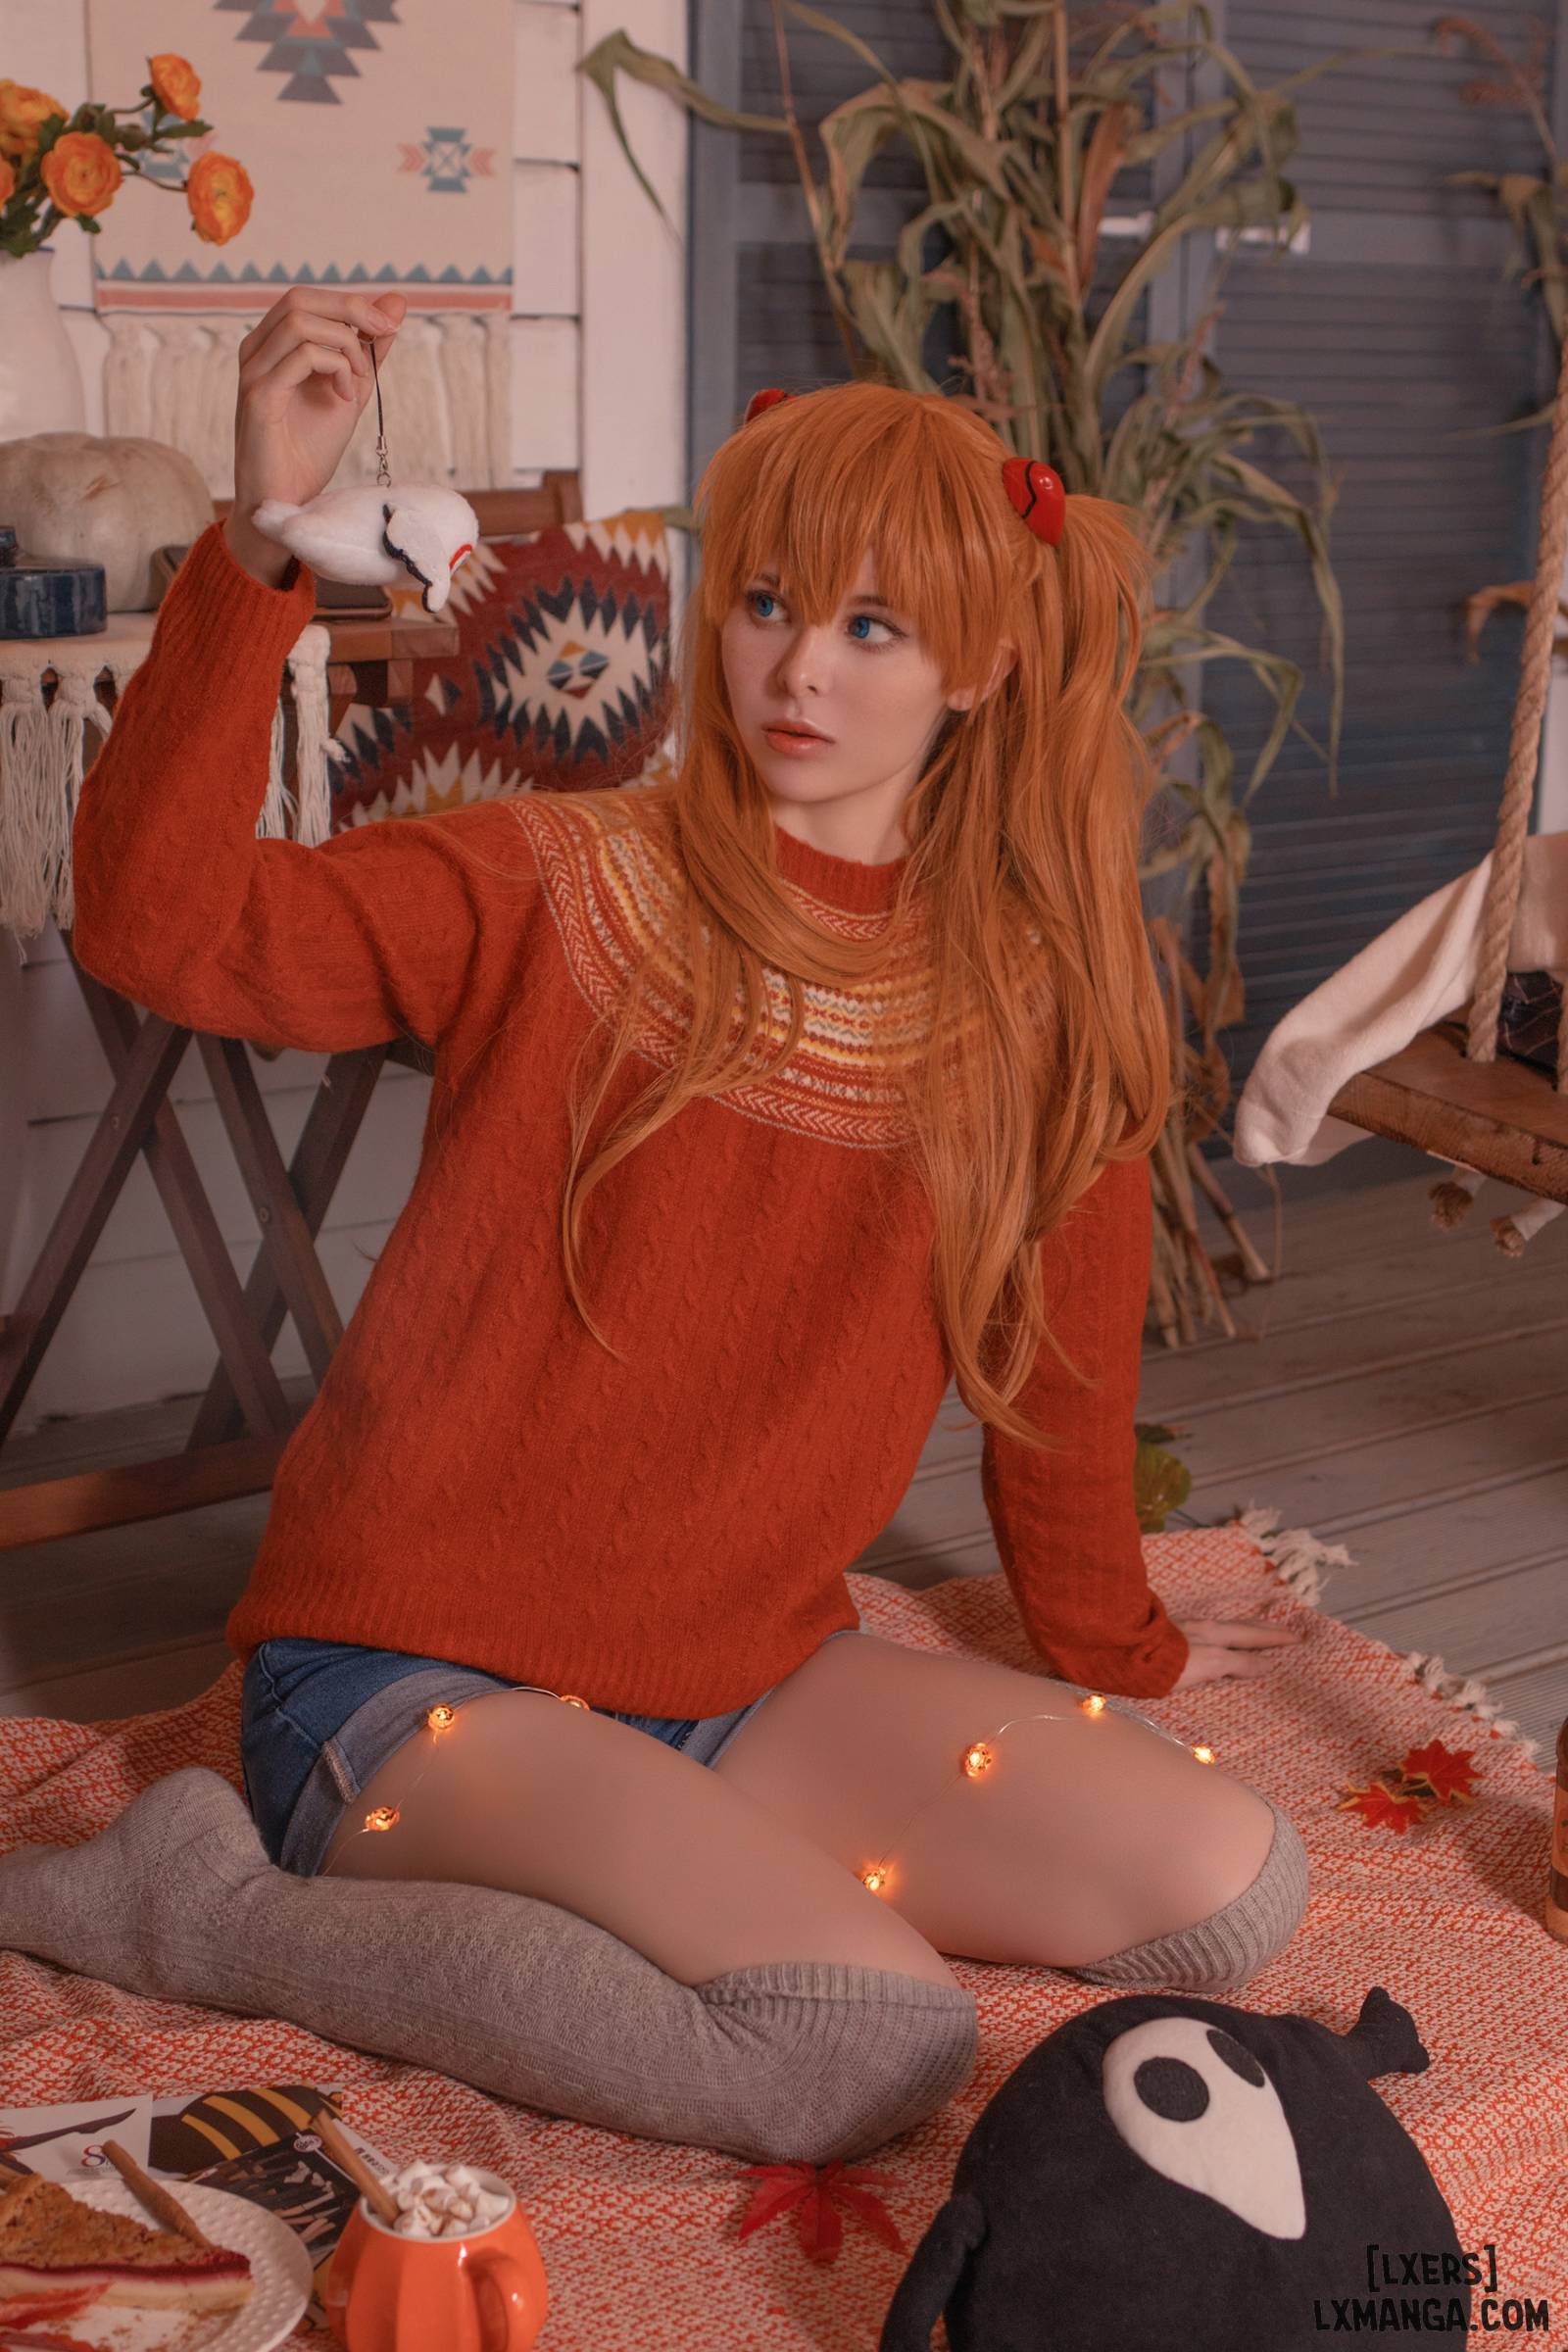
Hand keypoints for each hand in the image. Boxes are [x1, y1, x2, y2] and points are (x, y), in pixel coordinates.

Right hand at [224, 286, 407, 585]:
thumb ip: (368, 350)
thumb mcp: (350, 391)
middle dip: (351, 309)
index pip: (307, 300)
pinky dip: (334, 368)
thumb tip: (395, 303)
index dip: (351, 302)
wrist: (287, 500)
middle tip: (385, 334)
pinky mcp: (259, 395)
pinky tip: (345, 398)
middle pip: (300, 299)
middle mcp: (256, 351)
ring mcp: (254, 371)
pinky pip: (300, 357)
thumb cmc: (310, 450)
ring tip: (360, 380)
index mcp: (272, 346)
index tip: (389, 325)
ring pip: (300, 322)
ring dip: (344, 345)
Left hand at [1172, 1617, 1303, 1687]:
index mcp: (1214, 1634)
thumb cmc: (1170, 1662)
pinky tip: (1216, 1640)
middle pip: (1239, 1627)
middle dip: (1263, 1629)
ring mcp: (1185, 1631)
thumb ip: (1237, 1662)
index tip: (1296, 1636)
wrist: (1127, 1653)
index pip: (1251, 1635)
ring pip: (1222, 1629)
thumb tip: (1266, 1663)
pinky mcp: (1170, 1638)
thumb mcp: (1210, 1663)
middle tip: (1284, 1629)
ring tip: (1254, 1633)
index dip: (1274, 1637)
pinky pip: (1207, 1634)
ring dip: (1242, 1631)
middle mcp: (1202, 1628)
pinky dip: (1223, 1636)